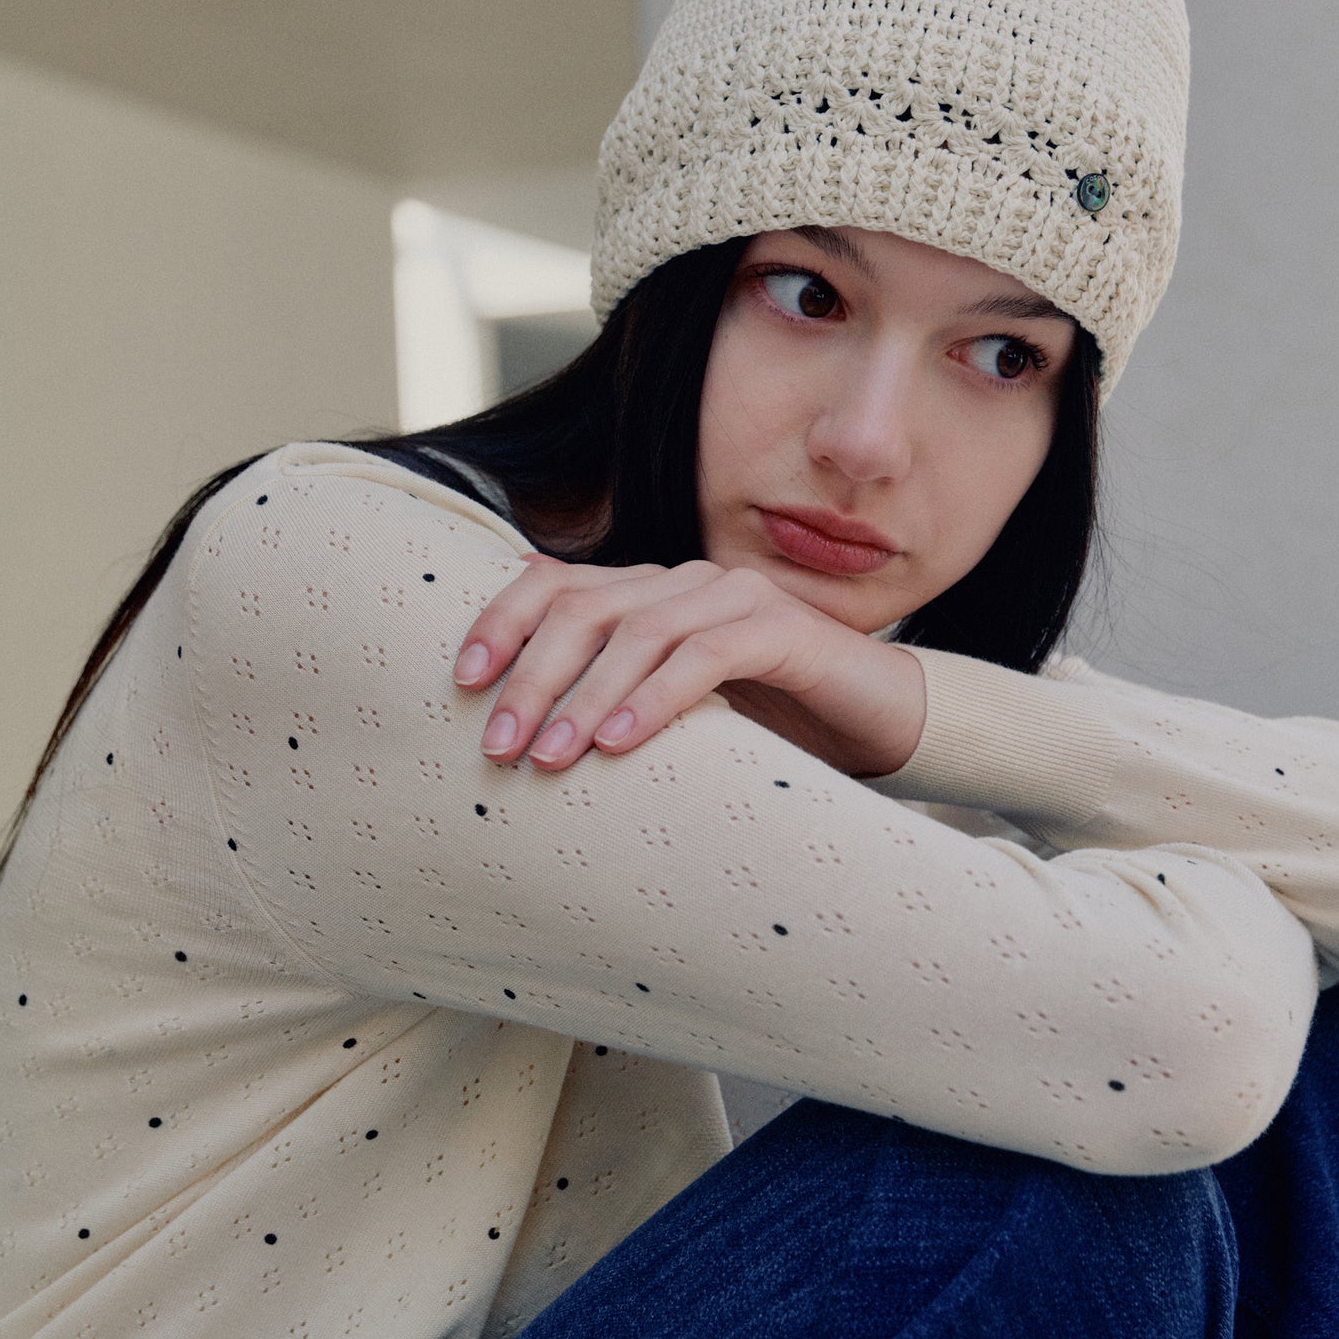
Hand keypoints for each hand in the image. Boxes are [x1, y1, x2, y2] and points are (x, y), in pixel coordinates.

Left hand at [451, 553, 926, 778]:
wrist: (876, 720)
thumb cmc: (764, 724)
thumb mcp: (668, 713)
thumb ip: (605, 702)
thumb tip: (514, 734)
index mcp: (647, 592)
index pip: (554, 585)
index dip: (502, 623)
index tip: (462, 681)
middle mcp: (683, 580)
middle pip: (583, 609)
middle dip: (531, 677)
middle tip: (498, 745)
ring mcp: (733, 595)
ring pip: (637, 632)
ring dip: (583, 697)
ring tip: (550, 757)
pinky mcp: (779, 627)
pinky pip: (704, 656)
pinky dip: (654, 698)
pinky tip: (618, 742)